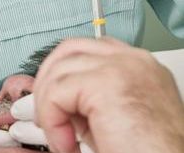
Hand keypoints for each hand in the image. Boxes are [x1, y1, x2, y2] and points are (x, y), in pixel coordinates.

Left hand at [13, 38, 183, 152]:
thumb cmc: (147, 152)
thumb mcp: (112, 117)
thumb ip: (84, 99)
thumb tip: (48, 92)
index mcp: (139, 66)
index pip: (89, 49)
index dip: (63, 71)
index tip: (52, 101)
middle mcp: (134, 60)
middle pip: (70, 49)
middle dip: (47, 79)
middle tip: (44, 115)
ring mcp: (121, 66)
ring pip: (59, 70)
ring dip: (48, 106)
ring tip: (61, 139)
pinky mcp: (106, 83)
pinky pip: (57, 92)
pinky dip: (52, 119)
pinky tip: (66, 144)